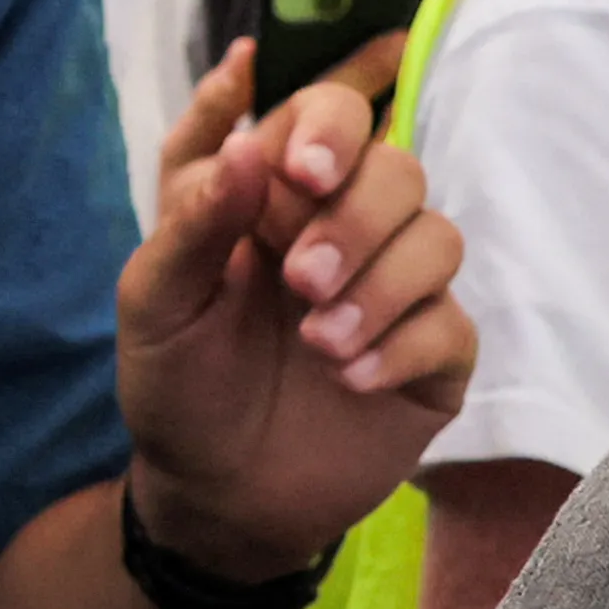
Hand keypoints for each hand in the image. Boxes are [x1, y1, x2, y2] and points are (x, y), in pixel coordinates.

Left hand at [117, 44, 471, 584]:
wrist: (214, 498)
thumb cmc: (177, 384)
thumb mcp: (155, 301)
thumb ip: (197, 217)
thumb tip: (250, 134)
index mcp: (274, 193)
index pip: (327, 110)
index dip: (330, 120)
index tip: (304, 167)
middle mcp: (344, 226)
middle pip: (398, 166)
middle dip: (355, 216)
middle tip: (299, 279)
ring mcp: (395, 289)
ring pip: (437, 237)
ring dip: (380, 285)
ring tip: (318, 343)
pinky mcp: (432, 356)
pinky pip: (452, 324)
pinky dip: (403, 347)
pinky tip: (350, 380)